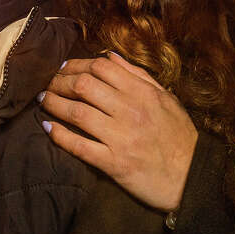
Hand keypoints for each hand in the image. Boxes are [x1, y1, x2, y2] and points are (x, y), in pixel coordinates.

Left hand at [39, 52, 196, 211]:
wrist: (192, 177)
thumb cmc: (179, 136)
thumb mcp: (166, 99)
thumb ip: (138, 76)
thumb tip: (110, 56)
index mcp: (143, 92)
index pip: (101, 67)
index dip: (77, 64)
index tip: (64, 68)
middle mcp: (130, 111)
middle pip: (83, 86)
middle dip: (59, 81)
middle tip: (48, 83)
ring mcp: (120, 137)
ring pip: (77, 113)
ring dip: (54, 104)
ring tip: (43, 100)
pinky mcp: (114, 163)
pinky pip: (80, 146)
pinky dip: (59, 135)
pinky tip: (47, 127)